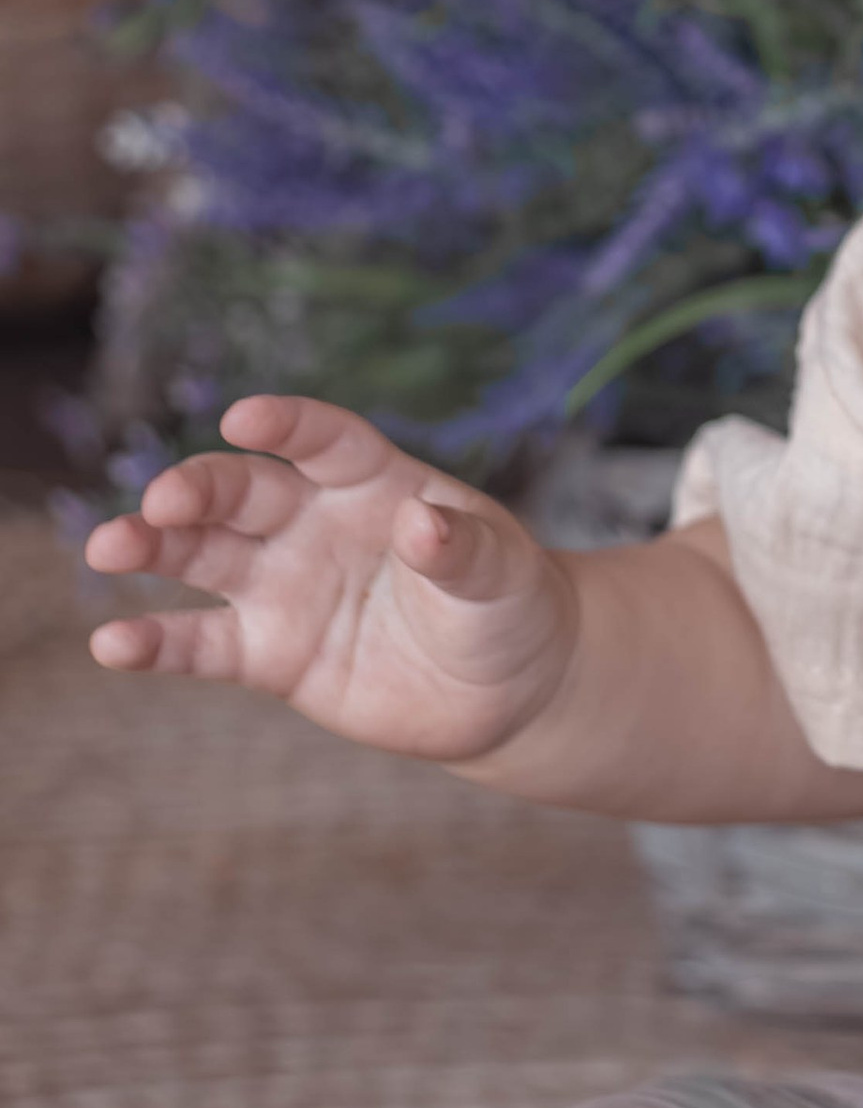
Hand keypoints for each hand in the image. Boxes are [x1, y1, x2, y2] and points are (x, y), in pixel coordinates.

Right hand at [83, 396, 578, 769]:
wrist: (508, 690)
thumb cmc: (509, 606)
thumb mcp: (503, 573)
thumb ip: (463, 548)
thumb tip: (423, 523)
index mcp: (372, 481)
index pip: (322, 440)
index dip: (287, 425)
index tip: (244, 418)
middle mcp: (313, 522)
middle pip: (243, 492)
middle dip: (197, 490)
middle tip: (161, 500)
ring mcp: (284, 585)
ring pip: (204, 556)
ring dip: (153, 548)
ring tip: (108, 547)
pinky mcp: (270, 653)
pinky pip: (202, 645)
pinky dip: (156, 644)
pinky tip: (112, 644)